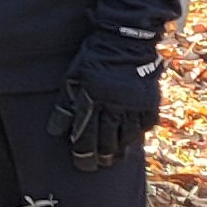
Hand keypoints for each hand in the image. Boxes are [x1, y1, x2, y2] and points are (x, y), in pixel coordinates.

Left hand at [49, 43, 161, 172]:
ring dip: (119, 150)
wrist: (125, 40)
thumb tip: (57, 132)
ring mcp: (134, 104)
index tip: (81, 163)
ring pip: (127, 136)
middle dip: (101, 156)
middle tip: (98, 165)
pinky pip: (146, 124)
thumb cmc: (93, 57)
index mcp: (92, 99)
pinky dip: (138, 134)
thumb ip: (65, 104)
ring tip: (114, 158)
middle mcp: (114, 105)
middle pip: (108, 140)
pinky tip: (133, 140)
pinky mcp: (149, 100)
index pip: (87, 134)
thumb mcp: (73, 77)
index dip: (83, 152)